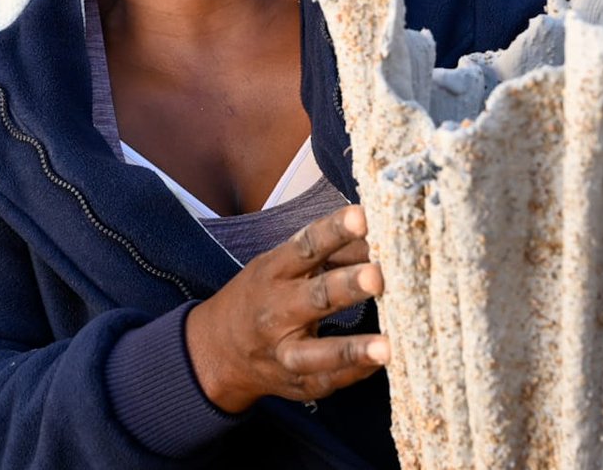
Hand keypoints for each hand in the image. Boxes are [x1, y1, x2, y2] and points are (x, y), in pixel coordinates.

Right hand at [184, 204, 389, 412]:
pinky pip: (328, 382)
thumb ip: (331, 253)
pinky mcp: (296, 385)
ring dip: (351, 350)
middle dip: (347, 287)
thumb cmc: (264, 295)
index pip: (306, 247)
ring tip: (386, 347)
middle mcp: (276, 312)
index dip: (334, 231)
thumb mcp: (284, 265)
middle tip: (378, 276)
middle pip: (315, 298)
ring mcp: (284, 353)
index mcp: (274, 272)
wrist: (217, 351)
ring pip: (316, 354)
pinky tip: (380, 365)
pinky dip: (354, 374)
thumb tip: (380, 244)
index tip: (362, 217)